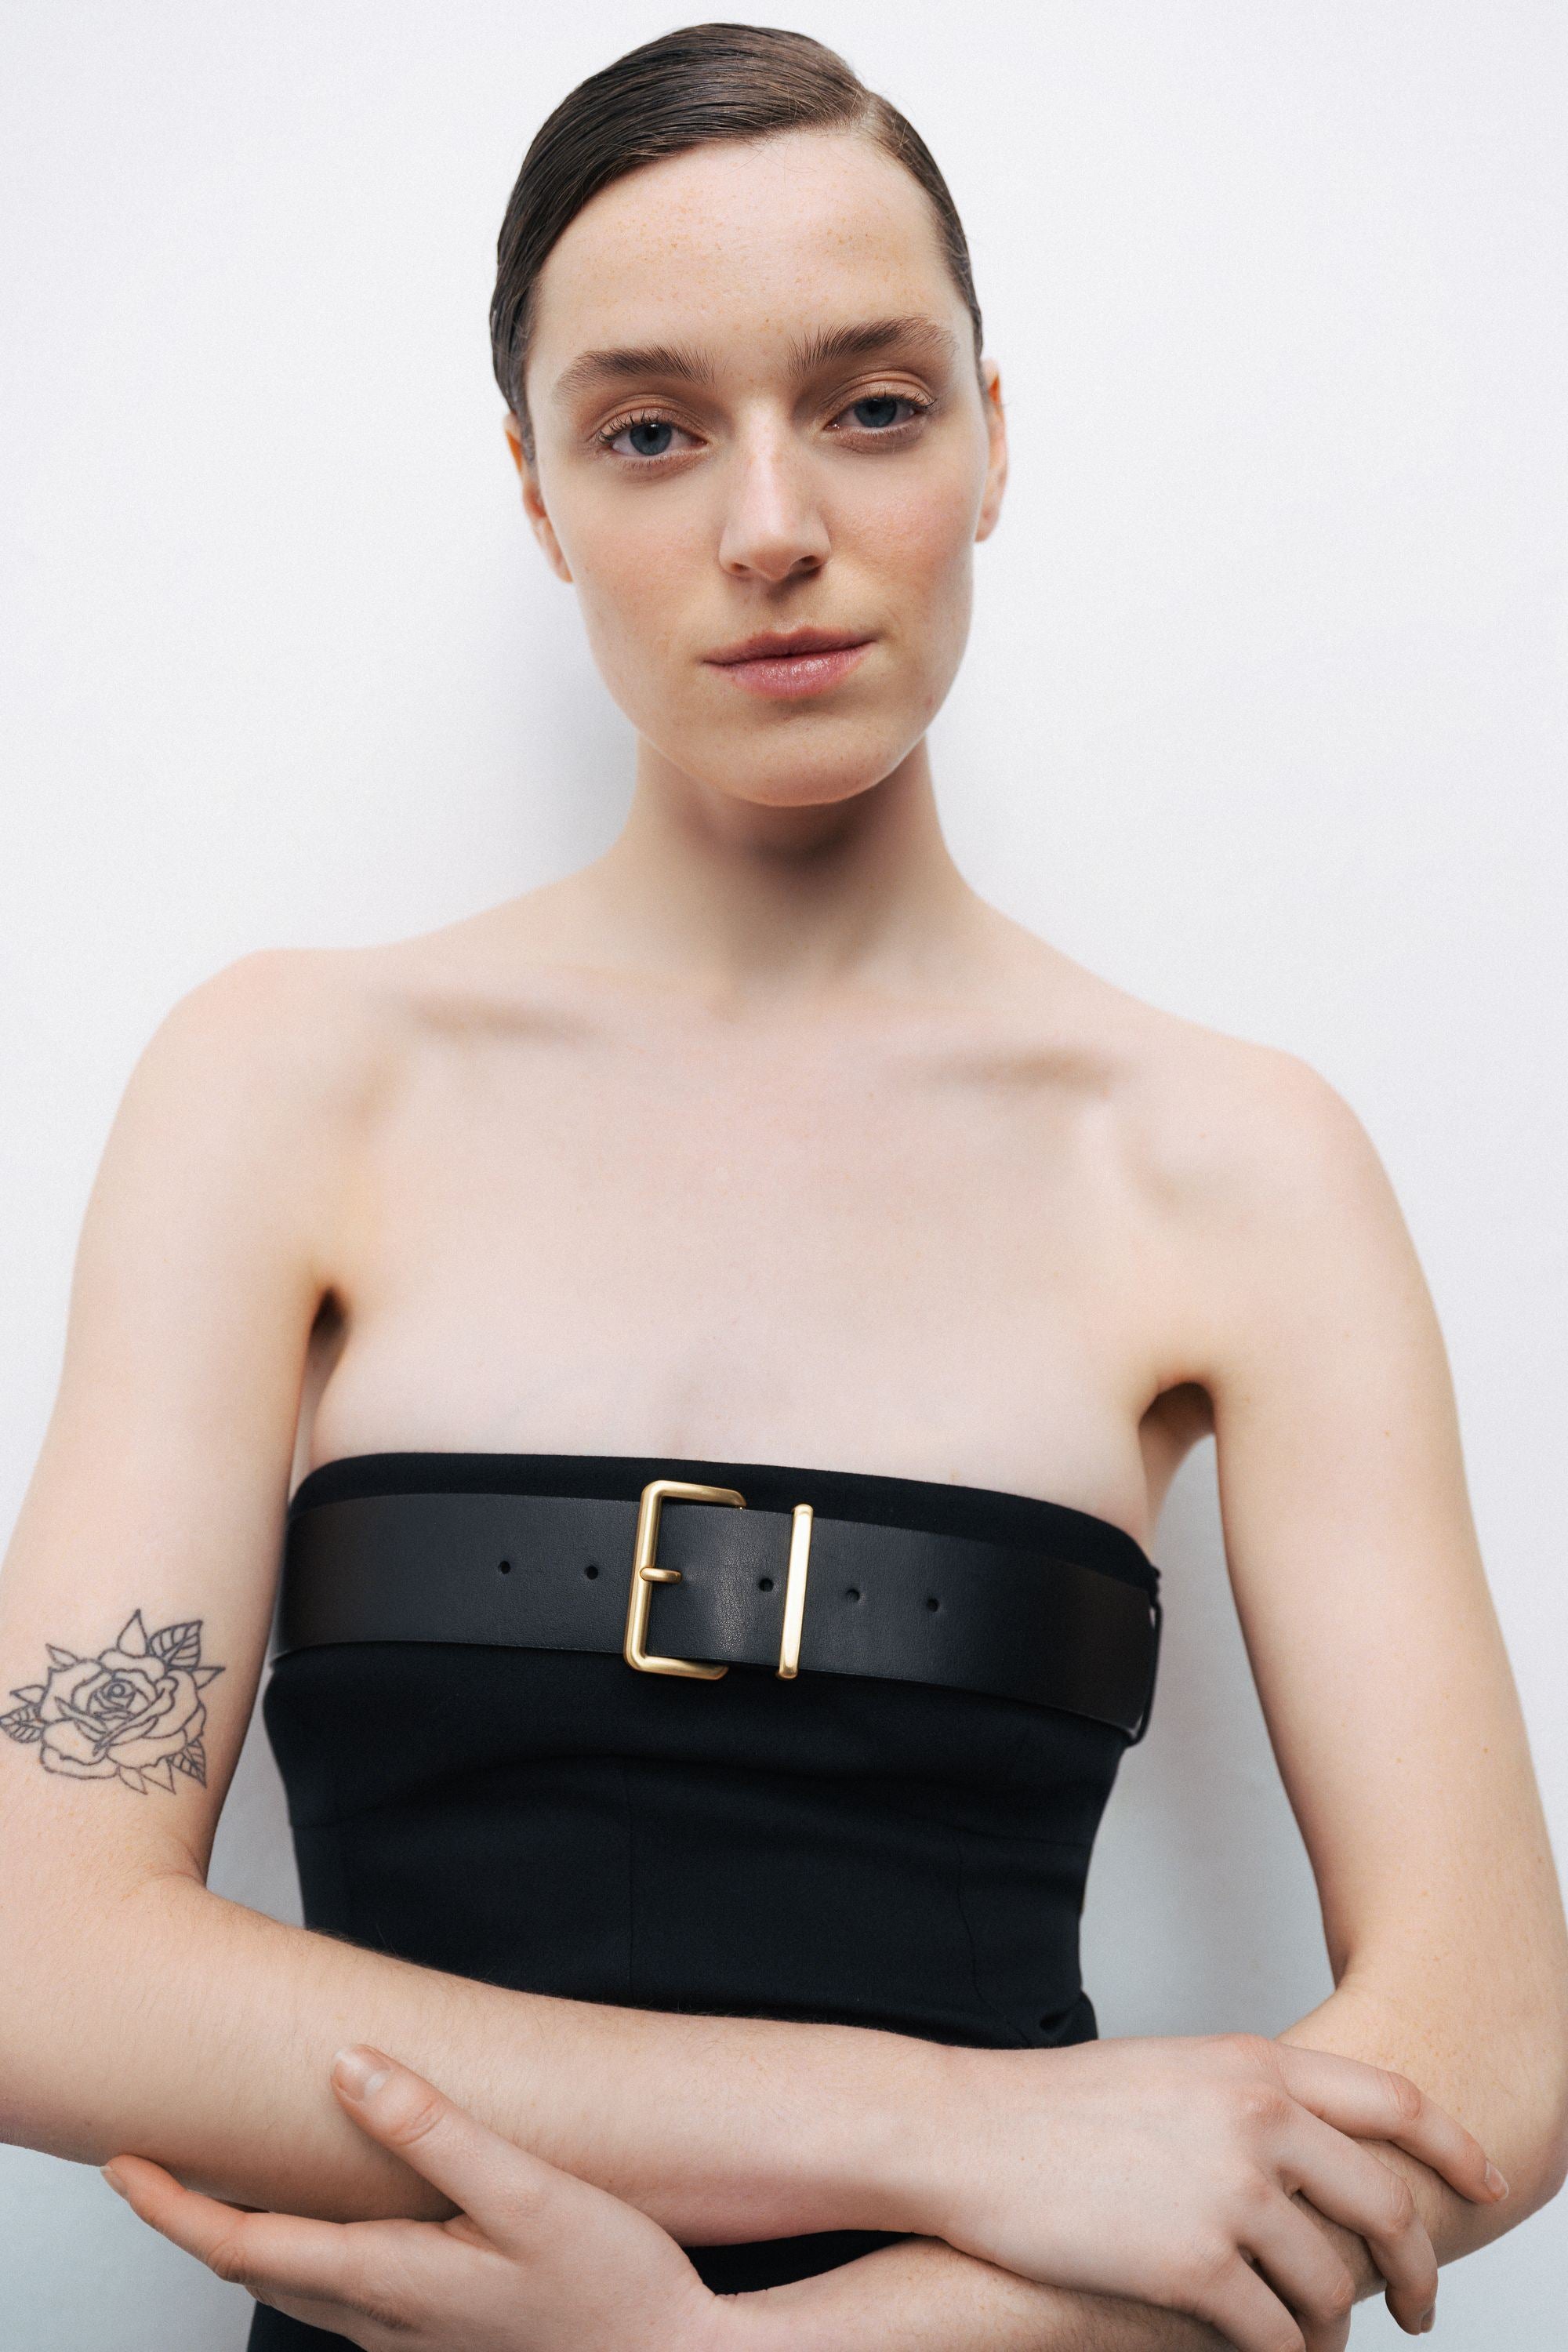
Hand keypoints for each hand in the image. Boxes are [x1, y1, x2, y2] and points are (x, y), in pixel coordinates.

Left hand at [101, 2043, 747, 2351]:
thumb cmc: (610, 2285)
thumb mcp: (528, 2192)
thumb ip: (435, 2129)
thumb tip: (351, 2067)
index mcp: (391, 2280)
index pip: (245, 2246)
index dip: (174, 2206)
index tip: (124, 2163)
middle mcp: (383, 2321)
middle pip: (256, 2268)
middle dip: (190, 2218)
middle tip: (146, 2162)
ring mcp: (409, 2339)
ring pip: (296, 2285)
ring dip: (242, 2236)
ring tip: (216, 2181)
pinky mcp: (438, 2338)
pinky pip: (341, 2293)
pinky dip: (300, 2251)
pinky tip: (324, 2220)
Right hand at [919, 2032, 1507, 2351]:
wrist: (971, 2136)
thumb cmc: (1061, 2110)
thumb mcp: (1178, 2071)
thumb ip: (1255, 2099)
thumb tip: (1320, 2152)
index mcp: (1256, 2063)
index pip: (1398, 2102)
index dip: (1455, 2147)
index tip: (1485, 2181)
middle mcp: (1258, 2119)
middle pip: (1387, 2206)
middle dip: (1416, 2270)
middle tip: (1417, 2307)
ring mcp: (1229, 2193)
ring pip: (1332, 2288)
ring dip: (1336, 2328)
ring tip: (1318, 2342)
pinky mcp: (1194, 2267)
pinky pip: (1277, 2339)